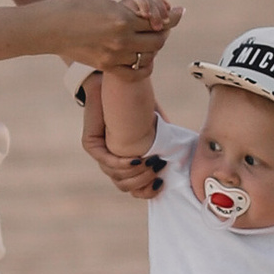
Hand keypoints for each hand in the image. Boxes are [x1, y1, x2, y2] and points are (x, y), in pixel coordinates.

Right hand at [44, 0, 180, 72]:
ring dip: (154, 46)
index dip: (173, 15)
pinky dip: (144, 66)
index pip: (159, 19)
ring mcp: (114, 55)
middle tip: (164, 23)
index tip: (180, 10)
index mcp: (122, 17)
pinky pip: (135, 73)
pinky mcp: (106, 66)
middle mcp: (121, 39)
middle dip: (165, 30)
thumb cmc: (73, 2)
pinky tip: (144, 57)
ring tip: (151, 36)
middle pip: (158, 39)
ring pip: (149, 56)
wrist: (48, 28)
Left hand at [80, 75, 164, 195]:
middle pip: (125, 186)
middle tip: (157, 167)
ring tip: (151, 162)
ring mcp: (100, 154)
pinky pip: (107, 162)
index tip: (161, 183)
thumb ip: (164, 142)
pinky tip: (136, 159)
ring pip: (117, 176)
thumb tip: (182, 158)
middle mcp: (111, 161)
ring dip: (136, 173)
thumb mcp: (155, 126)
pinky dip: (123, 164)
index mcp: (126, 161)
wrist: (114, 83)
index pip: (134, 187)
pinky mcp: (91, 144)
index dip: (147, 191)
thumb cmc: (136, 103)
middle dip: (144, 182)